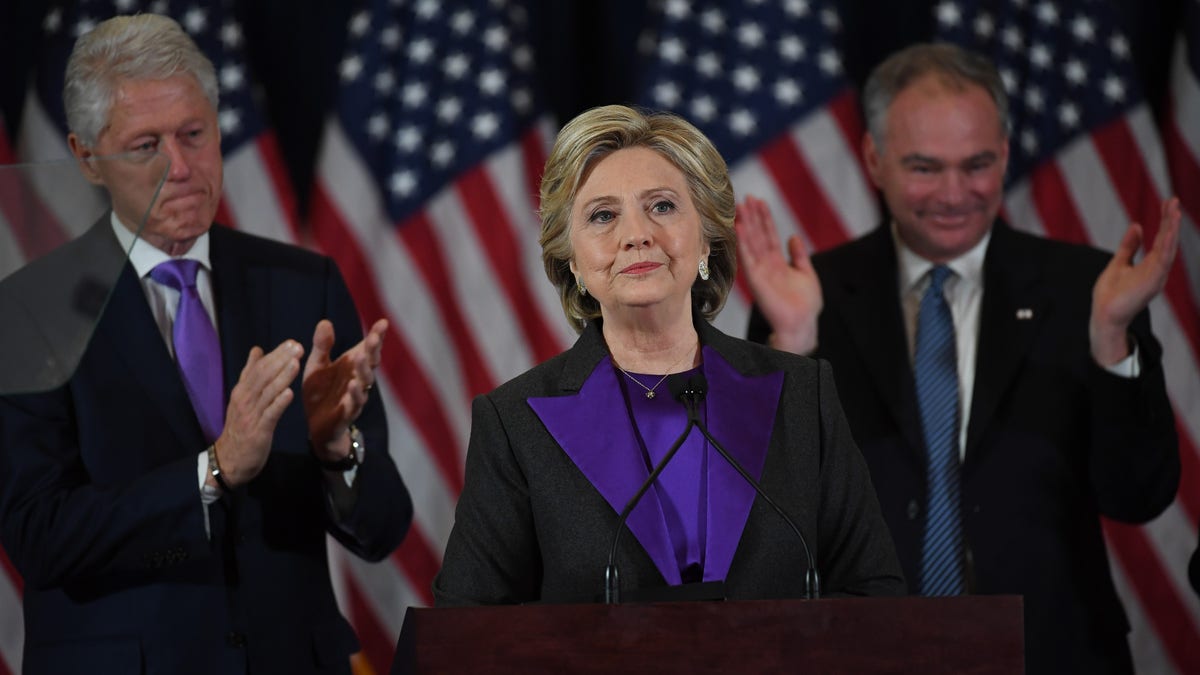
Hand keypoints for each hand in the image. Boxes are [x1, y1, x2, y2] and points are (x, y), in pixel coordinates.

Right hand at [213, 340, 303, 486]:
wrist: (229, 460)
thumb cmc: (240, 427)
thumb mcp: (243, 398)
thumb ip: (250, 374)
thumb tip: (257, 350)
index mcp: (242, 391)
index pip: (259, 367)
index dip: (275, 354)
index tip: (292, 342)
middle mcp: (245, 400)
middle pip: (263, 376)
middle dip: (281, 360)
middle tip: (298, 347)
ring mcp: (251, 415)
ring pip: (267, 392)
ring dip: (282, 377)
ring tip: (296, 363)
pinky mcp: (258, 431)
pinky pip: (269, 415)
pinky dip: (279, 403)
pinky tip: (289, 393)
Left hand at [302, 318, 387, 459]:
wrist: (317, 428)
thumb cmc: (321, 393)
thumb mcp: (317, 366)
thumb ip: (322, 346)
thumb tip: (325, 322)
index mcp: (352, 367)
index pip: (367, 349)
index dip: (376, 336)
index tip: (383, 322)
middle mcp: (358, 380)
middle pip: (370, 364)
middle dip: (372, 351)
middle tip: (373, 338)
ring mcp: (354, 397)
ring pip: (364, 383)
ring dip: (364, 370)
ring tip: (360, 357)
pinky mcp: (346, 414)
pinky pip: (353, 404)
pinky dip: (354, 394)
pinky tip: (353, 384)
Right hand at [734, 195, 822, 354]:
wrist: (801, 324)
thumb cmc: (806, 304)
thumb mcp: (807, 273)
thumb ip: (799, 255)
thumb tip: (793, 236)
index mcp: (778, 262)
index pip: (769, 234)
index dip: (764, 217)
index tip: (758, 201)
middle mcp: (766, 264)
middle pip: (757, 235)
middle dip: (752, 216)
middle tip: (745, 198)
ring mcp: (760, 271)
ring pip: (751, 243)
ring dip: (745, 225)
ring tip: (740, 207)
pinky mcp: (756, 280)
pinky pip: (747, 259)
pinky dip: (743, 243)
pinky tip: (739, 229)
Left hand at [1089, 197, 1180, 365]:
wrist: (1104, 314)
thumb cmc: (1111, 293)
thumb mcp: (1119, 263)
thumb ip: (1129, 246)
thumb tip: (1136, 226)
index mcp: (1151, 265)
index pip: (1161, 239)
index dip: (1164, 221)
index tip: (1167, 202)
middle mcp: (1157, 269)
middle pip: (1167, 241)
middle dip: (1170, 221)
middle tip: (1172, 199)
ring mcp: (1157, 276)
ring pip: (1168, 248)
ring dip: (1172, 230)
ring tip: (1175, 211)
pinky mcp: (1153, 282)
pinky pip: (1163, 260)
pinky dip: (1168, 245)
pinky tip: (1170, 231)